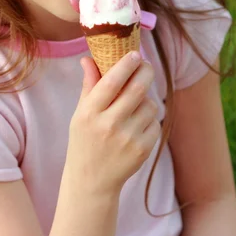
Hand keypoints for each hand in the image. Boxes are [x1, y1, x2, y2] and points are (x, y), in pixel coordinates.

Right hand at [65, 51, 159, 196]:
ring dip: (146, 99)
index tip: (135, 53)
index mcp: (90, 113)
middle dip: (145, 71)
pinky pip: (155, 123)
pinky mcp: (142, 150)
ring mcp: (127, 139)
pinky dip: (149, 119)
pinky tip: (137, 124)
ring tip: (135, 104)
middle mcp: (109, 125)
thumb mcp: (80, 113)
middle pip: (137, 89)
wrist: (92, 181)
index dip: (126, 64)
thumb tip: (88, 58)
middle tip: (145, 65)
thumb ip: (89, 85)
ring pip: (149, 105)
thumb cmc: (84, 140)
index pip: (112, 82)